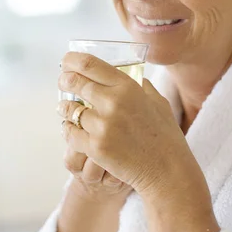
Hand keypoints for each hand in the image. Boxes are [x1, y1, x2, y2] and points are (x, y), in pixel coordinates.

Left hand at [57, 52, 198, 198]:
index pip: (91, 64)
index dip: (73, 61)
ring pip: (71, 110)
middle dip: (65, 81)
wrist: (168, 170)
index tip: (67, 62)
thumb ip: (143, 87)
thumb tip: (134, 76)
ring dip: (67, 109)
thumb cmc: (165, 137)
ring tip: (66, 109)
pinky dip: (70, 131)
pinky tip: (72, 129)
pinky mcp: (96, 148)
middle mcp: (113, 103)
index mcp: (128, 88)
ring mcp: (103, 126)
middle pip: (75, 83)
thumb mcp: (159, 103)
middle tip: (63, 82)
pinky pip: (71, 134)